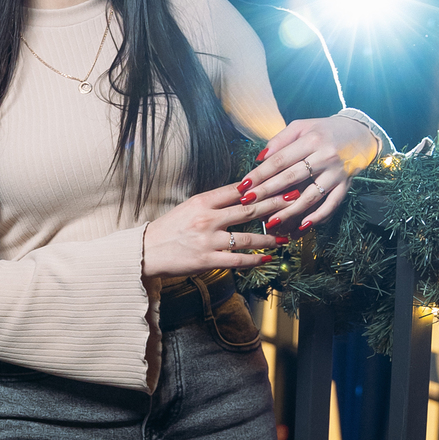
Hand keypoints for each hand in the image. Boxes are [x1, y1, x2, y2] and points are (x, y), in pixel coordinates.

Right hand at [142, 183, 284, 282]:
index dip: (261, 184)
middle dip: (275, 204)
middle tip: (295, 199)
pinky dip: (255, 260)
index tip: (279, 180)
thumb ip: (213, 202)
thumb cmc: (168, 229)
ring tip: (285, 235)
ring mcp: (207, 241)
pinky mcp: (206, 260)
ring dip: (269, 237)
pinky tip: (268, 258)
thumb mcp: (188, 208)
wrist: (145, 251)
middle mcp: (207, 219)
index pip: (237, 190)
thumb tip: (241, 193)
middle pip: (248, 210)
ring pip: (247, 238)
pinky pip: (237, 260)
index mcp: (202, 202)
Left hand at [237, 116, 377, 235]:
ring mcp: (337, 173)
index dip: (260, 174)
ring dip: (289, 210)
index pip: (280, 160)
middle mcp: (325, 156)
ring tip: (271, 221)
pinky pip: (332, 204)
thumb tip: (260, 158)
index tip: (244, 185)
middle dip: (267, 192)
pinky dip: (318, 217)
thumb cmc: (324, 130)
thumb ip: (280, 140)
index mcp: (311, 140)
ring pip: (310, 195)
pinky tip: (303, 226)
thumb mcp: (301, 126)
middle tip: (249, 203)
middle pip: (292, 177)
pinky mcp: (346, 185)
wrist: (360, 133)